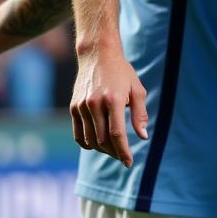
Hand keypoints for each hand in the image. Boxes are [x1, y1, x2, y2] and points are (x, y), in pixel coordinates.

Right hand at [70, 45, 148, 165]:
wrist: (97, 55)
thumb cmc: (122, 72)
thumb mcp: (137, 90)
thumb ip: (140, 114)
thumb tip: (143, 137)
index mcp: (113, 100)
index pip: (117, 134)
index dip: (123, 151)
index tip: (129, 162)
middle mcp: (95, 104)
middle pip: (103, 140)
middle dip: (114, 152)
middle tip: (122, 156)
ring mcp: (82, 106)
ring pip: (90, 140)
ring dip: (102, 150)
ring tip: (113, 150)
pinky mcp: (73, 107)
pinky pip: (78, 134)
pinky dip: (87, 143)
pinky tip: (97, 144)